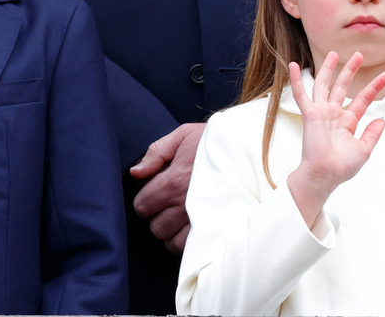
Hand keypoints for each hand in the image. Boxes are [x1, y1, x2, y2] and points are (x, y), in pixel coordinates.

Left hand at [129, 122, 205, 253]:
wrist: (248, 147)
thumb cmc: (214, 141)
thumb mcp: (183, 135)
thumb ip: (156, 152)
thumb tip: (136, 172)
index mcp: (174, 180)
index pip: (142, 205)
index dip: (145, 199)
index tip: (155, 192)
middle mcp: (185, 203)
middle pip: (155, 227)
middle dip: (157, 217)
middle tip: (168, 204)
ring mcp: (201, 218)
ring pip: (171, 241)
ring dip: (171, 231)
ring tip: (179, 216)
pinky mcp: (216, 227)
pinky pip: (190, 248)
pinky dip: (186, 241)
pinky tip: (190, 227)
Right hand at [285, 52, 384, 228]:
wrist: (325, 174)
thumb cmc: (340, 167)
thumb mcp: (364, 149)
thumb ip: (373, 133)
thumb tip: (382, 120)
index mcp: (347, 123)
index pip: (362, 100)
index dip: (373, 87)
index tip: (384, 76)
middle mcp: (333, 115)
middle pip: (342, 86)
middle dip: (350, 70)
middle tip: (358, 55)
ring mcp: (321, 113)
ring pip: (324, 85)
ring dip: (328, 69)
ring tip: (333, 53)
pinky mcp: (310, 114)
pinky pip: (301, 95)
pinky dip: (297, 80)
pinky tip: (294, 66)